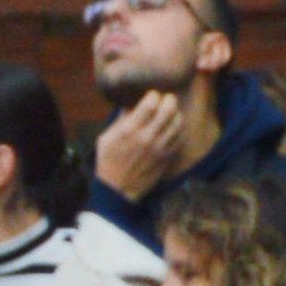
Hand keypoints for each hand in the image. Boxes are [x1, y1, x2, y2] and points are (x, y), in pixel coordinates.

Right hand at [91, 88, 200, 203]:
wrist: (118, 190)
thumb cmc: (108, 162)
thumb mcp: (106, 139)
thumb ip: (120, 121)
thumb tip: (131, 105)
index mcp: (129, 130)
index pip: (151, 103)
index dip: (153, 95)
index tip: (151, 96)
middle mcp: (147, 137)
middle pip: (169, 109)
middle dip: (169, 100)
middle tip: (165, 100)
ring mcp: (160, 147)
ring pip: (178, 121)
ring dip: (175, 114)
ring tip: (170, 114)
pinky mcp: (167, 156)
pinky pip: (180, 136)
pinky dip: (178, 129)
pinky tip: (171, 128)